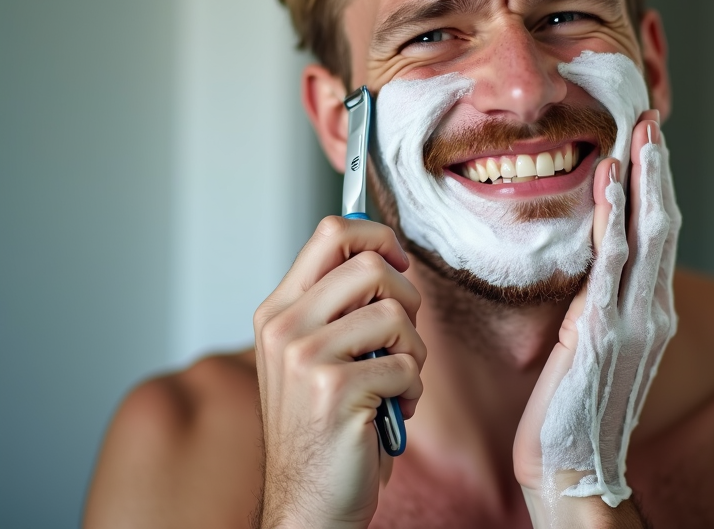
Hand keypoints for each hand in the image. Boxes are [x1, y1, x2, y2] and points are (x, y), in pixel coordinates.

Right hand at [253, 217, 425, 528]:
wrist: (308, 505)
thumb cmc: (324, 428)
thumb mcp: (317, 353)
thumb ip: (340, 305)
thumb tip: (387, 254)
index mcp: (279, 311)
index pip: (331, 232)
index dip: (378, 236)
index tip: (399, 263)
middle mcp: (284, 327)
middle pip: (371, 263)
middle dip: (407, 298)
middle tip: (401, 338)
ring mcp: (304, 357)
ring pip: (395, 314)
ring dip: (413, 352)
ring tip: (394, 381)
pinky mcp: (334, 390)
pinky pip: (407, 365)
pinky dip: (412, 391)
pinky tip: (389, 413)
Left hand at [514, 112, 679, 523]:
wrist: (572, 465)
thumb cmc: (578, 407)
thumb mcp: (603, 347)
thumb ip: (608, 304)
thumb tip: (601, 268)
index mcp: (652, 313)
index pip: (660, 237)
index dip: (657, 187)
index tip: (650, 144)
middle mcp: (653, 312)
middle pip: (664, 225)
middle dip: (658, 170)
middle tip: (651, 121)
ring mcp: (634, 320)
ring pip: (647, 234)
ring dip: (644, 179)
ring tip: (640, 133)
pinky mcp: (603, 330)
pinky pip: (611, 261)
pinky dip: (613, 214)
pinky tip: (609, 179)